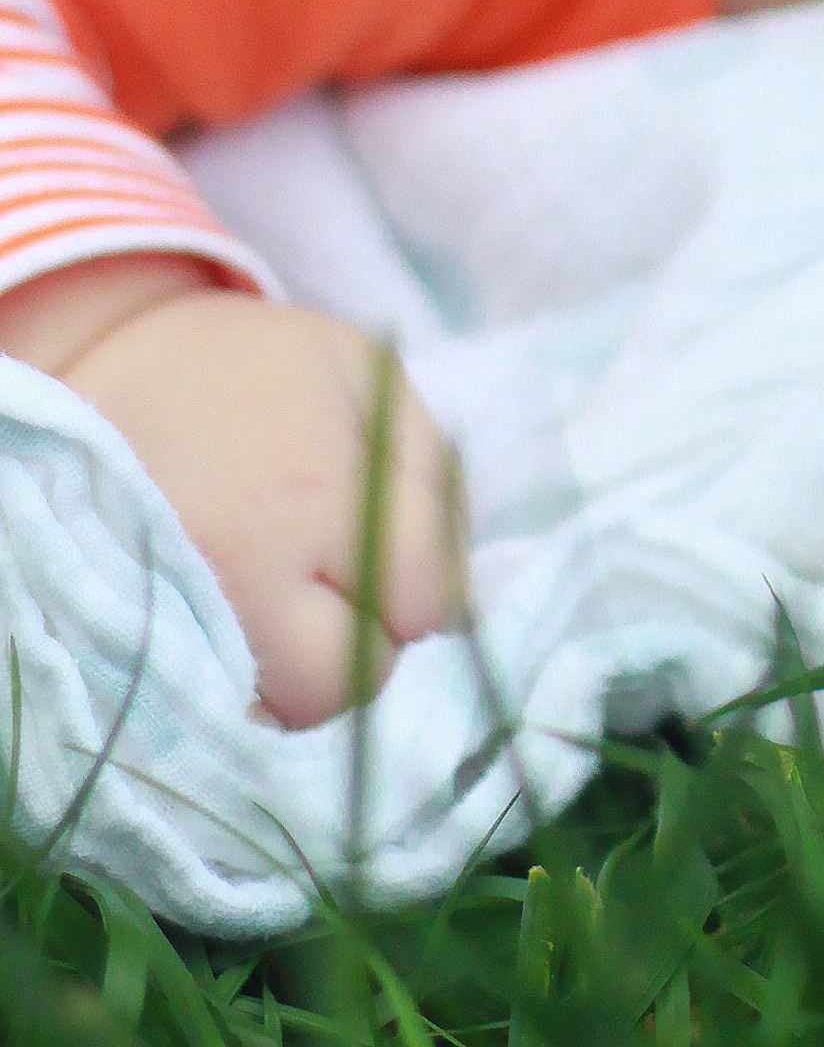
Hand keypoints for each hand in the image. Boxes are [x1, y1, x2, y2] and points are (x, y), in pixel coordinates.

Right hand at [1, 261, 464, 727]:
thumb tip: (456, 592)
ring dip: (307, 675)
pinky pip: (219, 717)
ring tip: (290, 605)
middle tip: (342, 587)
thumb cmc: (259, 369)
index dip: (427, 584)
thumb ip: (431, 476)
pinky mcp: (135, 651)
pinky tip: (248, 631)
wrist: (110, 363)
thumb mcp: (367, 378)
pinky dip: (248, 690)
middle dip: (366, 644)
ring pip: (285, 717)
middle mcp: (244, 574)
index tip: (401, 554)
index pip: (421, 601)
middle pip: (352, 681)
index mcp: (316, 491)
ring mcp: (179, 623)